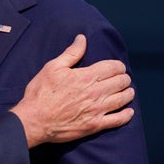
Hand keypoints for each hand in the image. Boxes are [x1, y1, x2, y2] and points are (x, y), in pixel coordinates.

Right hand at [10, 34, 134, 147]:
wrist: (35, 119)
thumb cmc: (40, 92)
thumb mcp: (52, 67)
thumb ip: (71, 53)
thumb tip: (82, 38)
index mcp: (85, 77)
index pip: (112, 67)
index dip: (118, 65)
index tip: (117, 66)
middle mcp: (95, 93)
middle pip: (120, 82)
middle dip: (123, 78)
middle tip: (122, 78)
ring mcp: (97, 110)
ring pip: (122, 100)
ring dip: (128, 93)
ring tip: (128, 91)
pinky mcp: (95, 125)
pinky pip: (118, 120)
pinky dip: (126, 115)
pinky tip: (129, 112)